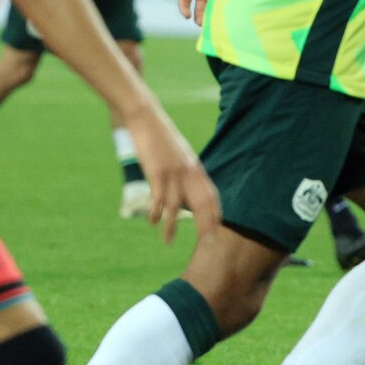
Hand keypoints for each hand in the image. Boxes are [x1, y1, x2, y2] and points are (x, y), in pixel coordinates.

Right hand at [126, 101, 220, 243]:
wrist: (147, 118)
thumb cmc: (161, 138)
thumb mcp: (179, 156)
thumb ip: (185, 174)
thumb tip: (185, 192)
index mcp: (197, 169)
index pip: (212, 197)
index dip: (215, 215)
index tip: (217, 232)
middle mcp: (190, 172)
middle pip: (203, 204)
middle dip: (206, 226)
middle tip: (207, 246)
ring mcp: (175, 172)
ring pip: (178, 206)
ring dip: (173, 226)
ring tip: (168, 243)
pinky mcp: (158, 171)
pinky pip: (158, 197)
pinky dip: (155, 211)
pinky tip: (152, 222)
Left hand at [179, 0, 234, 25]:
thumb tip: (250, 1)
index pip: (225, 5)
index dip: (225, 16)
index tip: (227, 27)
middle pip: (212, 9)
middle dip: (212, 20)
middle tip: (214, 30)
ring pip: (199, 8)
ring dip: (199, 17)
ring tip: (201, 24)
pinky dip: (183, 8)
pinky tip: (186, 15)